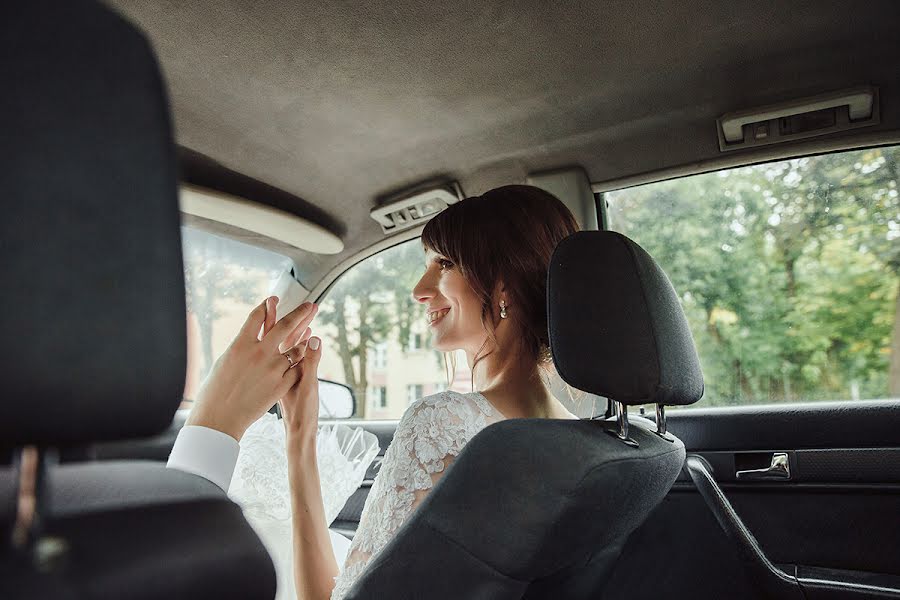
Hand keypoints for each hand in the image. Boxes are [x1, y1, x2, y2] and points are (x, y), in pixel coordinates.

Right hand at [187, 296, 317, 440]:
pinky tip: (306, 355)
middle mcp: (257, 354)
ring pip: (294, 349)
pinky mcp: (280, 385)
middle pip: (284, 326)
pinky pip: (296, 369)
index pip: (257, 317)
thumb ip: (241, 347)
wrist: (219, 419)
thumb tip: (248, 336)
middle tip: (310, 305)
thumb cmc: (214, 392)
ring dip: (302, 340)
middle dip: (300, 313)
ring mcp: (271, 369)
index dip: (267, 306)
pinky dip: (302, 361)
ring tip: (310, 330)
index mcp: (239, 345)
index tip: (274, 299)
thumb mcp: (223, 362)